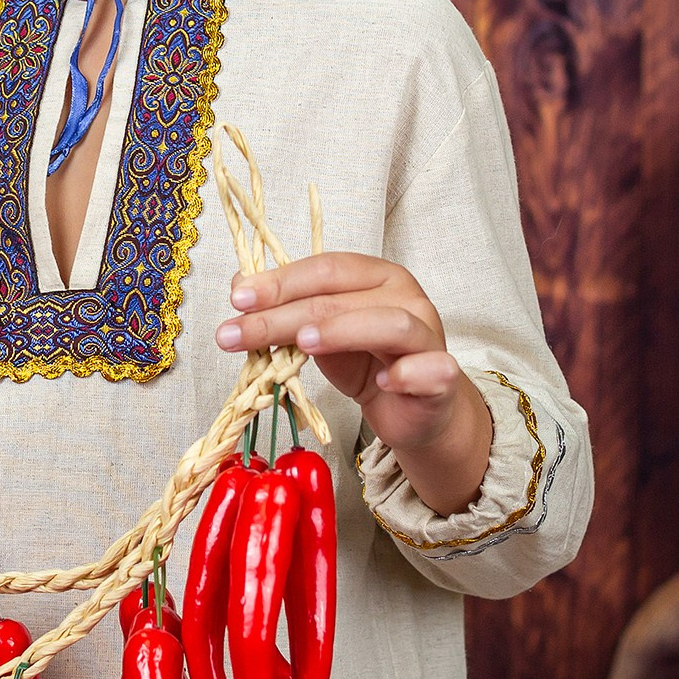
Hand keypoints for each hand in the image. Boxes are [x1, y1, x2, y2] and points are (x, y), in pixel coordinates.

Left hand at [214, 252, 492, 514]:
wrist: (413, 410)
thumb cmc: (366, 364)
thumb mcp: (318, 335)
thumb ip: (287, 309)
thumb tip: (238, 285)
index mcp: (375, 276)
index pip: (325, 269)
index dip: (280, 282)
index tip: (237, 299)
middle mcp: (404, 296)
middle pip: (341, 296)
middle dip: (283, 314)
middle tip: (238, 333)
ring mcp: (427, 334)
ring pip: (389, 323)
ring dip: (343, 329)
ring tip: (303, 343)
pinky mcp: (441, 376)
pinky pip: (431, 369)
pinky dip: (408, 373)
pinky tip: (383, 383)